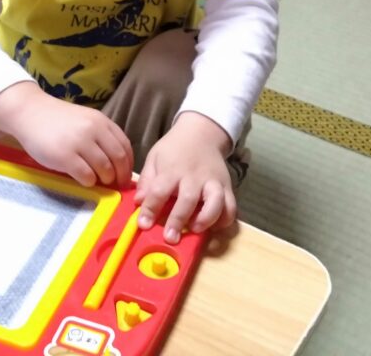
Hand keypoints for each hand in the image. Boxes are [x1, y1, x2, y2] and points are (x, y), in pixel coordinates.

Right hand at [0, 82, 132, 187]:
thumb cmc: (58, 120)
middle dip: (120, 176)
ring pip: (104, 169)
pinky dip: (89, 182)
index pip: (125, 146)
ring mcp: (79, 143)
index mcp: (101, 121)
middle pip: (118, 159)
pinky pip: (86, 176)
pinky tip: (84, 180)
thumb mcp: (85, 121)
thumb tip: (118, 163)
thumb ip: (101, 136)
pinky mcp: (64, 156)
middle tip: (116, 184)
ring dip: (105, 180)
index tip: (125, 175)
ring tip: (98, 181)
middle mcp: (93, 130)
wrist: (30, 113)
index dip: (128, 164)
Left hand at [134, 112, 235, 243]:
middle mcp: (194, 177)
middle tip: (170, 237)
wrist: (202, 133)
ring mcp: (213, 182)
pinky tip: (214, 227)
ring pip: (215, 202)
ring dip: (206, 218)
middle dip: (178, 220)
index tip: (143, 224)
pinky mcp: (227, 187)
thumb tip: (139, 202)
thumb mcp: (155, 157)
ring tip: (196, 229)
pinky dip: (225, 219)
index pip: (159, 190)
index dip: (150, 208)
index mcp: (172, 170)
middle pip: (187, 199)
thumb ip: (147, 180)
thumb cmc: (174, 149)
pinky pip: (231, 206)